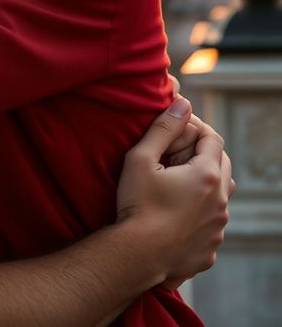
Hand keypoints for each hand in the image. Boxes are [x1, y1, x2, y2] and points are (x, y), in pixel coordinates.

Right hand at [117, 97, 230, 287]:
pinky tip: (177, 214)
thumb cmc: (137, 204)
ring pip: (220, 196)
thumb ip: (164, 127)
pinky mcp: (210, 250)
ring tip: (177, 183)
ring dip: (204, 185)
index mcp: (207, 175)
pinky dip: (200, 214)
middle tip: (175, 154)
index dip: (196, 127)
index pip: (213, 138)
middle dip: (203, 154)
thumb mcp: (141, 158)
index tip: (177, 127)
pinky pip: (211, 224)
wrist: (136, 256)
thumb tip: (183, 103)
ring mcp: (217, 229)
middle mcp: (220, 202)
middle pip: (222, 165)